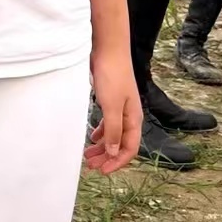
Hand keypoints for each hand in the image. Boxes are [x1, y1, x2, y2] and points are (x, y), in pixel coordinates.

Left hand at [85, 46, 141, 175]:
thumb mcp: (112, 107)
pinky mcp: (111, 100)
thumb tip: (114, 153)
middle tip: (90, 166)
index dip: (117, 162)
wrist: (109, 50)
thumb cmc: (112, 76)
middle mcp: (129, 116)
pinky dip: (100, 132)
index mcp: (134, 120)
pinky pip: (108, 123)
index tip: (102, 171)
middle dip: (107, 157)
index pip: (129, 149)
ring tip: (88, 155)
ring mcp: (121, 108)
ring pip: (112, 134)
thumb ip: (113, 131)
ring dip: (101, 146)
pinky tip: (92, 137)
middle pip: (120, 144)